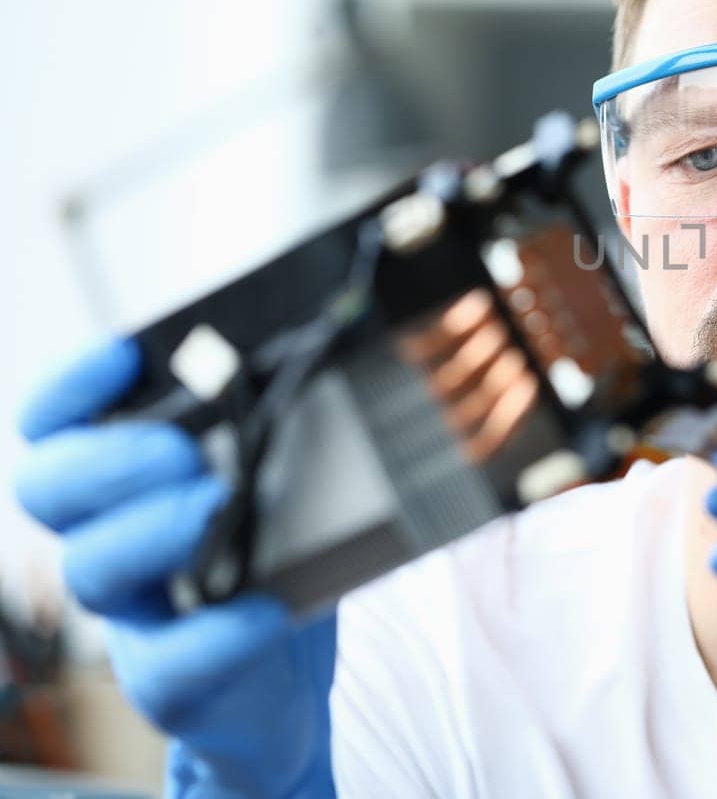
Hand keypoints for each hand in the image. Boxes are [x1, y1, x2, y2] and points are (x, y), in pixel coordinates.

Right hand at [13, 338, 334, 797]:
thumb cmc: (277, 568)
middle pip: (51, 489)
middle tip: (180, 450)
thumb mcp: (289, 488)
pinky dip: (217, 635)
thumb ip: (290, 436)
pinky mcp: (171, 682)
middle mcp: (112, 543)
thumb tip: (332, 366)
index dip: (72, 389)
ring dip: (154, 529)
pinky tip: (265, 611)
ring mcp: (135, 615)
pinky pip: (167, 665)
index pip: (58, 426)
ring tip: (221, 505)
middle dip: (110, 458)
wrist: (284, 692)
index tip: (128, 357)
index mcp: (128, 486)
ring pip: (92, 570)